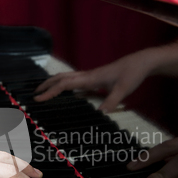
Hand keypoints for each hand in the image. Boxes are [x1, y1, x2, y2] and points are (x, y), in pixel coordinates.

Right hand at [34, 52, 152, 111]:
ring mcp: (91, 75)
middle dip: (46, 85)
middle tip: (34, 94)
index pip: (64, 84)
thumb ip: (111, 101)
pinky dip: (65, 85)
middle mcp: (87, 75)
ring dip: (54, 83)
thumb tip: (99, 115)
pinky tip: (66, 93)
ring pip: (67, 77)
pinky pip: (75, 81)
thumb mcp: (123, 90)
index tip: (38, 99)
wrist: (142, 62)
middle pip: (61, 77)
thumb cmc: (132, 74)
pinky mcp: (95, 77)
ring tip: (45, 92)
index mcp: (90, 78)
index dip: (50, 91)